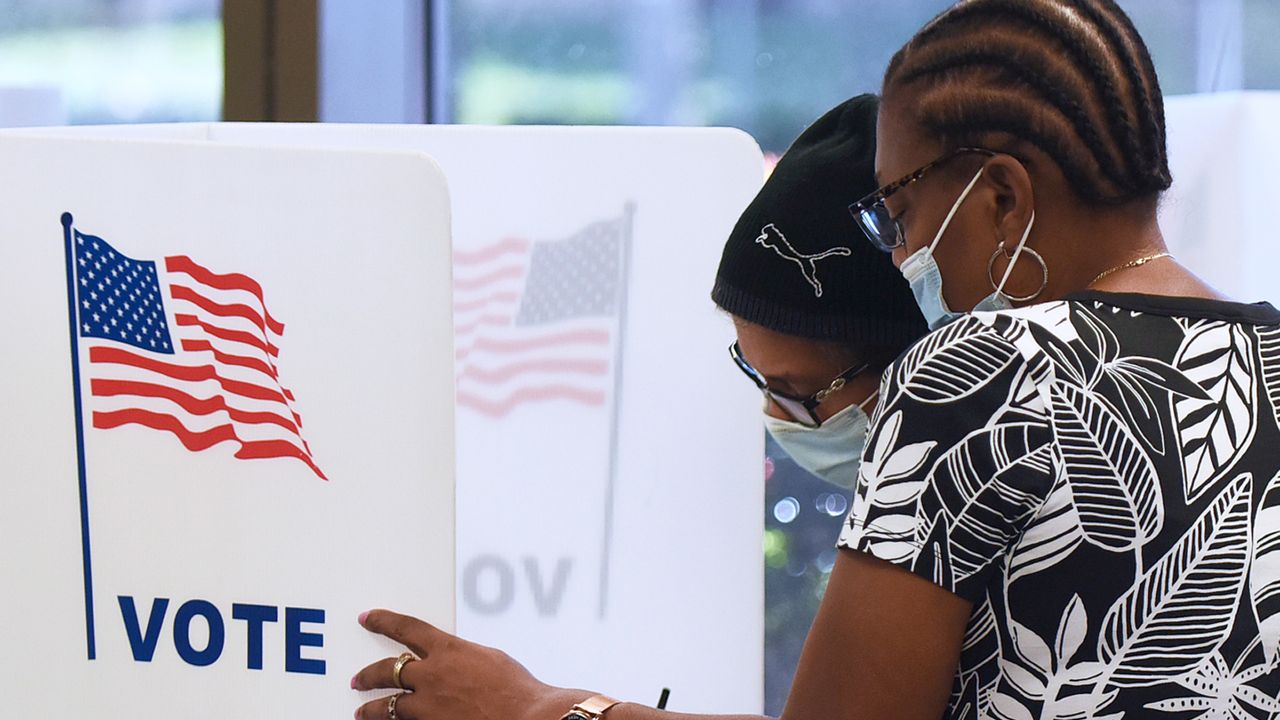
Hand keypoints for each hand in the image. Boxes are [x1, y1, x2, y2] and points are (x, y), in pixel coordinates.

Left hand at [351, 609, 585, 719]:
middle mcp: (432, 676)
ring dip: (372, 709)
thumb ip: (464, 659)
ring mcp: (428, 707)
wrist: (528, 716)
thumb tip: (454, 664)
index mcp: (448, 651)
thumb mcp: (490, 659)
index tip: (368, 618)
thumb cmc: (517, 689)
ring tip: (362, 711)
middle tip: (358, 679)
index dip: (383, 622)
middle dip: (369, 674)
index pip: (406, 629)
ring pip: (388, 706)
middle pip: (388, 670)